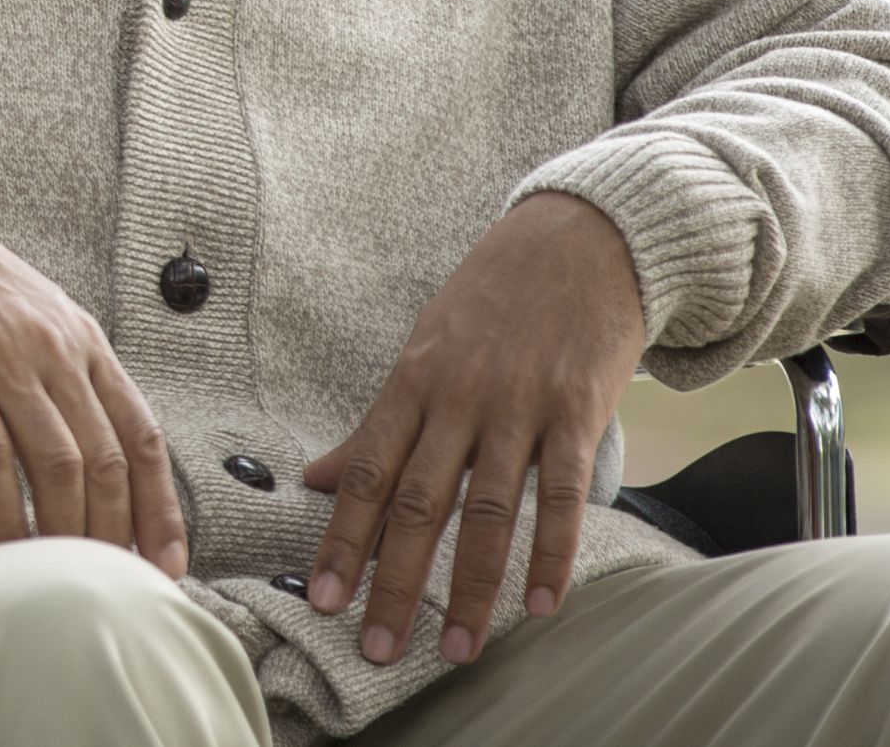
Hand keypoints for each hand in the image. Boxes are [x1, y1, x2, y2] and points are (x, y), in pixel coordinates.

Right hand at [0, 204, 187, 575]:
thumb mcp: (33, 315)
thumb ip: (69, 375)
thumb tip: (98, 457)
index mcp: (81, 337)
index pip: (141, 433)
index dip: (161, 505)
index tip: (169, 559)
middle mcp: (52, 349)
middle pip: (105, 459)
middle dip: (117, 532)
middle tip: (114, 580)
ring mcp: (1, 361)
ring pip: (59, 464)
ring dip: (67, 531)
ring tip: (63, 574)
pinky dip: (7, 513)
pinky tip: (8, 546)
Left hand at [303, 192, 646, 666]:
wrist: (577, 242)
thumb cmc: (491, 303)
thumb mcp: (423, 351)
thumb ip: (377, 425)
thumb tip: (311, 477)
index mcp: (411, 384)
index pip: (365, 474)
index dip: (340, 539)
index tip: (321, 599)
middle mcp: (457, 397)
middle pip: (418, 502)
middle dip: (395, 581)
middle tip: (377, 647)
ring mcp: (518, 403)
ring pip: (489, 509)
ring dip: (471, 585)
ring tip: (456, 647)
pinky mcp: (578, 409)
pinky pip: (564, 493)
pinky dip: (554, 551)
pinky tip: (543, 602)